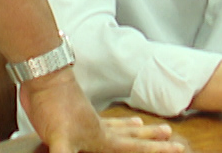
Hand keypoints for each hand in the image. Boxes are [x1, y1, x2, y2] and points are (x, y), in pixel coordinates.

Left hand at [19, 70, 183, 151]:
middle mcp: (98, 129)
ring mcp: (86, 120)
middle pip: (130, 137)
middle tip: (172, 135)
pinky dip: (103, 123)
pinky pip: (95, 122)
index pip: (134, 148)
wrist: (42, 76)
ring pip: (115, 126)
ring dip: (130, 129)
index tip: (179, 147)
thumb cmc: (52, 107)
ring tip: (141, 125)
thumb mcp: (58, 140)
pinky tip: (99, 123)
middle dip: (151, 139)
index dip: (155, 150)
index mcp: (101, 138)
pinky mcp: (73, 115)